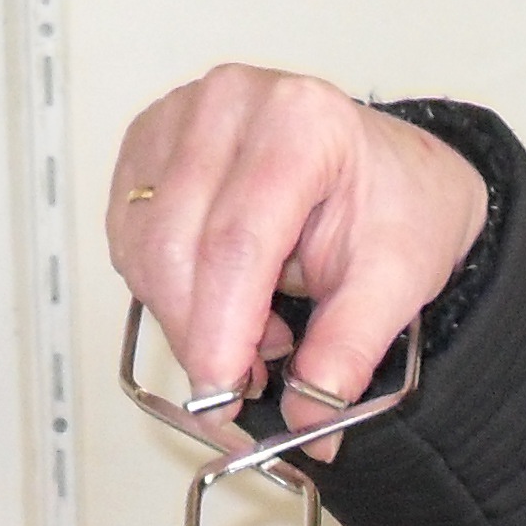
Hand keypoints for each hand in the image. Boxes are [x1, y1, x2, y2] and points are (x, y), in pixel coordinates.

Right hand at [106, 66, 489, 458]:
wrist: (388, 169)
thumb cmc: (393, 208)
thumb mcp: (396, 283)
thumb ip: (349, 351)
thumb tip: (309, 420)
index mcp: (300, 122)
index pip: (237, 239)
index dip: (220, 327)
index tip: (221, 390)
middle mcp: (229, 104)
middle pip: (177, 245)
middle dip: (199, 333)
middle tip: (243, 382)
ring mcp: (179, 117)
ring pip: (143, 247)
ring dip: (184, 314)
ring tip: (252, 326)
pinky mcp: (148, 143)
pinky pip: (129, 239)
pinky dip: (165, 288)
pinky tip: (219, 293)